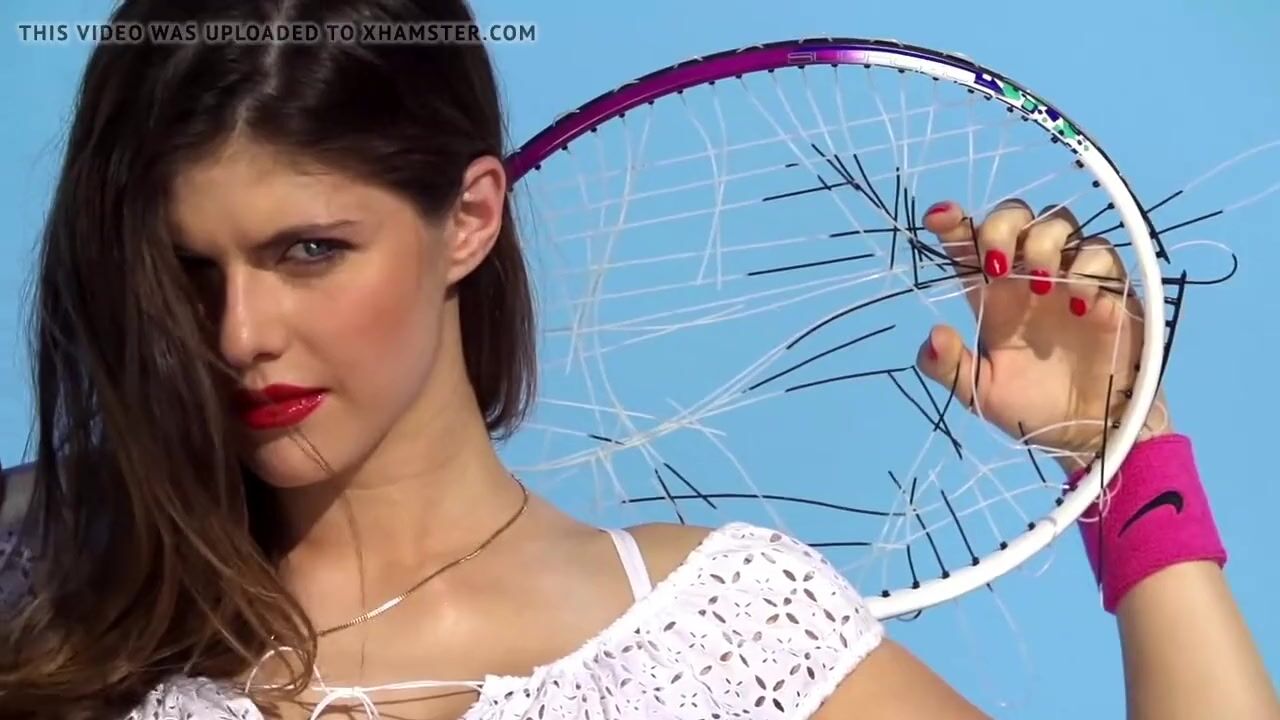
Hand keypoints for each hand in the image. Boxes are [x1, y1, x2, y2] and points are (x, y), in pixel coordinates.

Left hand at [914, 199, 1171, 470]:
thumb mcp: (980, 393)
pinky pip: (1101, 254)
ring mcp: (1070, 277)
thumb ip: (949, 367)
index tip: (939, 217)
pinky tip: (1077, 301)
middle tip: (995, 264)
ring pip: (1059, 223)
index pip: (969, 243)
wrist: (1091, 433)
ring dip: (1042, 242)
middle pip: (1016, 216)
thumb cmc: (1032, 408)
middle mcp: (1028, 276)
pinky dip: (1086, 267)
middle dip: (1001, 226)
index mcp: (992, 294)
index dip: (953, 222)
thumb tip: (934, 335)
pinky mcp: (1111, 290)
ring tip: (1038, 283)